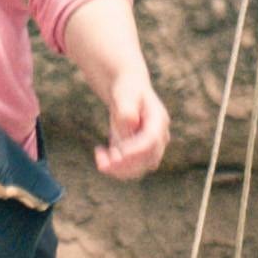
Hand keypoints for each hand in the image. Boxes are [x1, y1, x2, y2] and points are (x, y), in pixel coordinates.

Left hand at [78, 7, 168, 183]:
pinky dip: (114, 166)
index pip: (150, 142)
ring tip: (99, 155)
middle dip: (125, 165)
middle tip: (102, 163)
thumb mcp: (125, 93)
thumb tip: (130, 123)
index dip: (134, 152)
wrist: (128, 90)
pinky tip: (100, 151)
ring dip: (118, 169)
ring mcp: (151, 147)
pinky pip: (129, 167)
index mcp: (158, 120)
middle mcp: (159, 137)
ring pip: (139, 168)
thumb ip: (127, 108)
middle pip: (147, 160)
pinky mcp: (138, 153)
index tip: (116, 155)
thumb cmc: (127, 89)